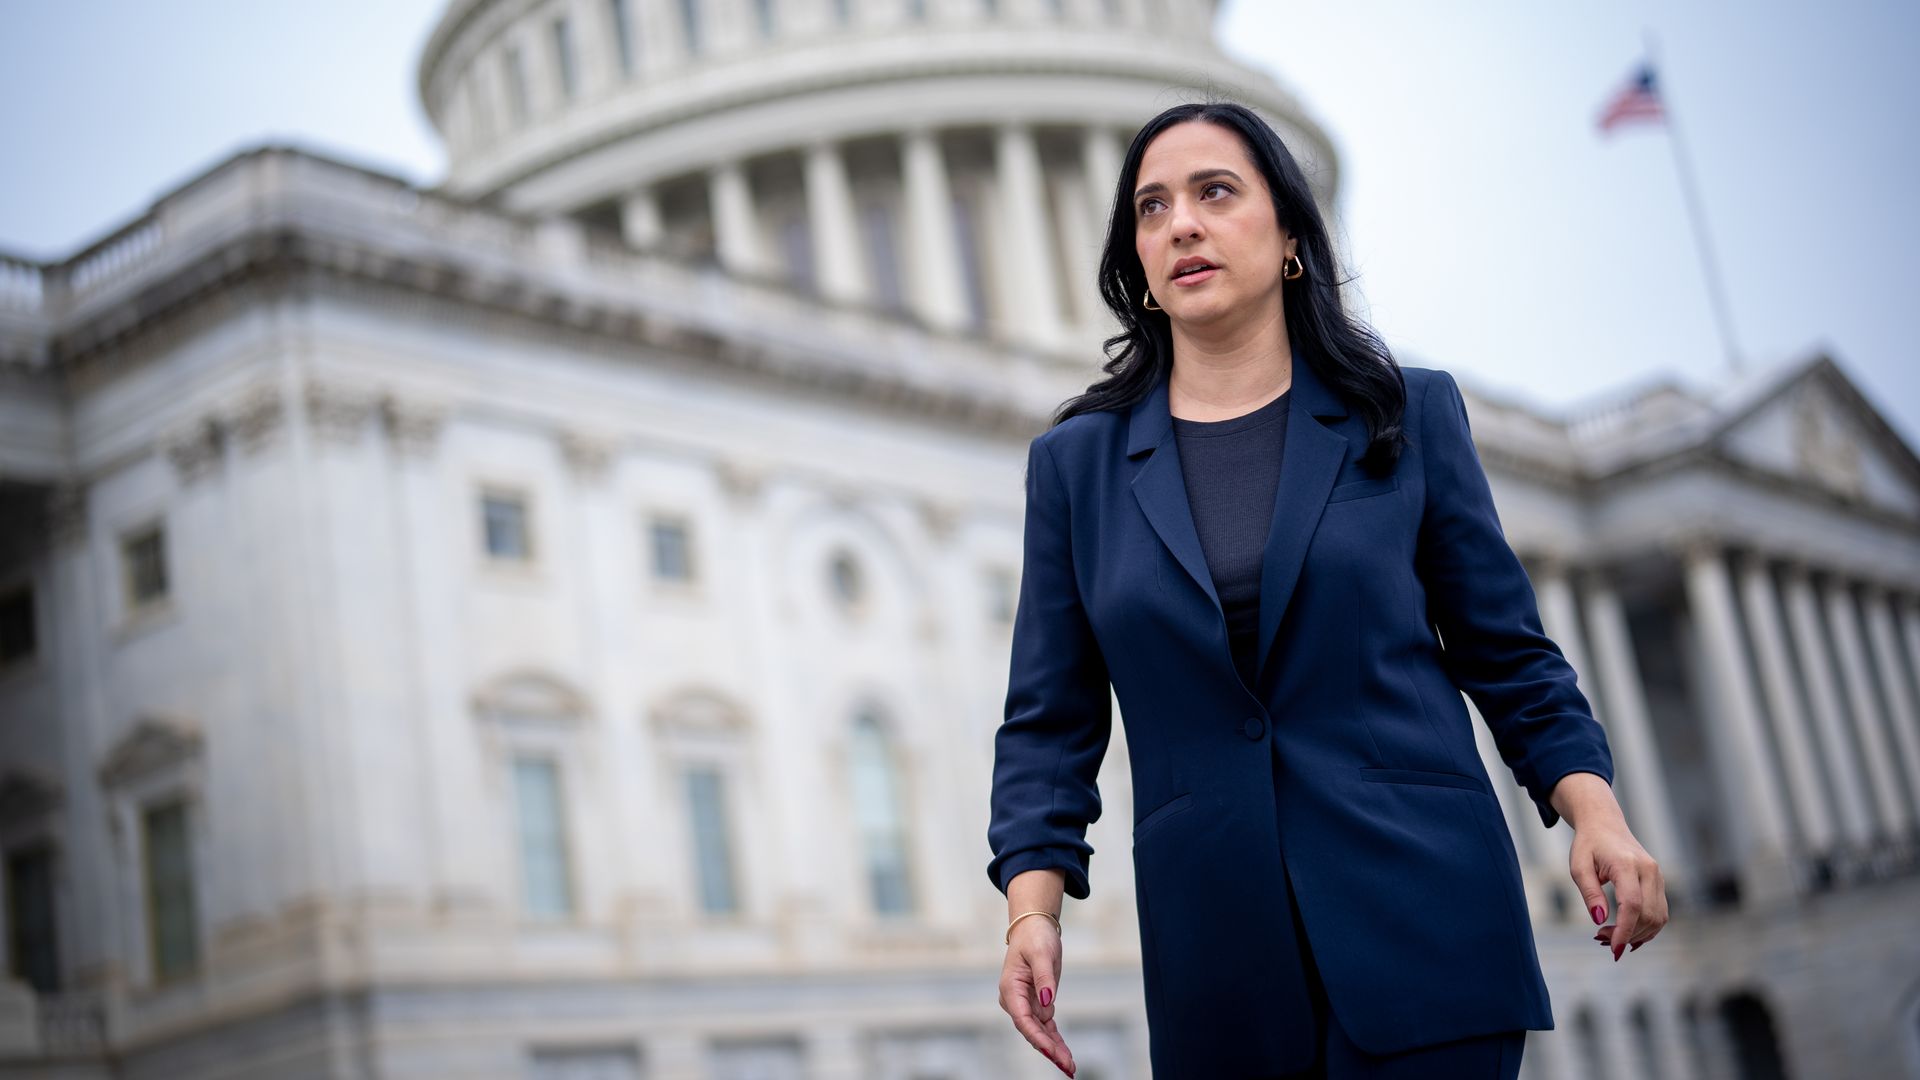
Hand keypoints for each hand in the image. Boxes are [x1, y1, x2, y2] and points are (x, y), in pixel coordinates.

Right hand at [999, 918, 1074, 1076]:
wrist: (1034, 928)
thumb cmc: (1035, 937)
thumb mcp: (1042, 953)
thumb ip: (1044, 978)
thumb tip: (1047, 1001)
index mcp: (1010, 989)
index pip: (1023, 1019)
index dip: (1038, 1037)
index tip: (1052, 1051)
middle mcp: (1015, 1001)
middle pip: (1031, 1031)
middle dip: (1049, 1050)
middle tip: (1067, 1067)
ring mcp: (1025, 1004)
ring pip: (1040, 1033)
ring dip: (1054, 1050)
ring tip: (1070, 1067)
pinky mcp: (1037, 1004)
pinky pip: (1047, 1028)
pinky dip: (1056, 1041)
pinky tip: (1066, 1056)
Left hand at [1571, 817, 1669, 960]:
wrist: (1605, 824)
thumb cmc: (1588, 845)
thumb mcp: (1578, 866)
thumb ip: (1590, 893)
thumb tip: (1600, 920)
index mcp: (1627, 864)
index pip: (1632, 905)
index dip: (1625, 931)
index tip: (1613, 949)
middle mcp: (1649, 870)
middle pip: (1648, 915)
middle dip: (1628, 934)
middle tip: (1600, 938)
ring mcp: (1658, 876)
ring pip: (1658, 917)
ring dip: (1638, 934)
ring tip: (1610, 935)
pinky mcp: (1659, 883)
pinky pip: (1660, 913)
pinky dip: (1647, 928)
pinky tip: (1628, 934)